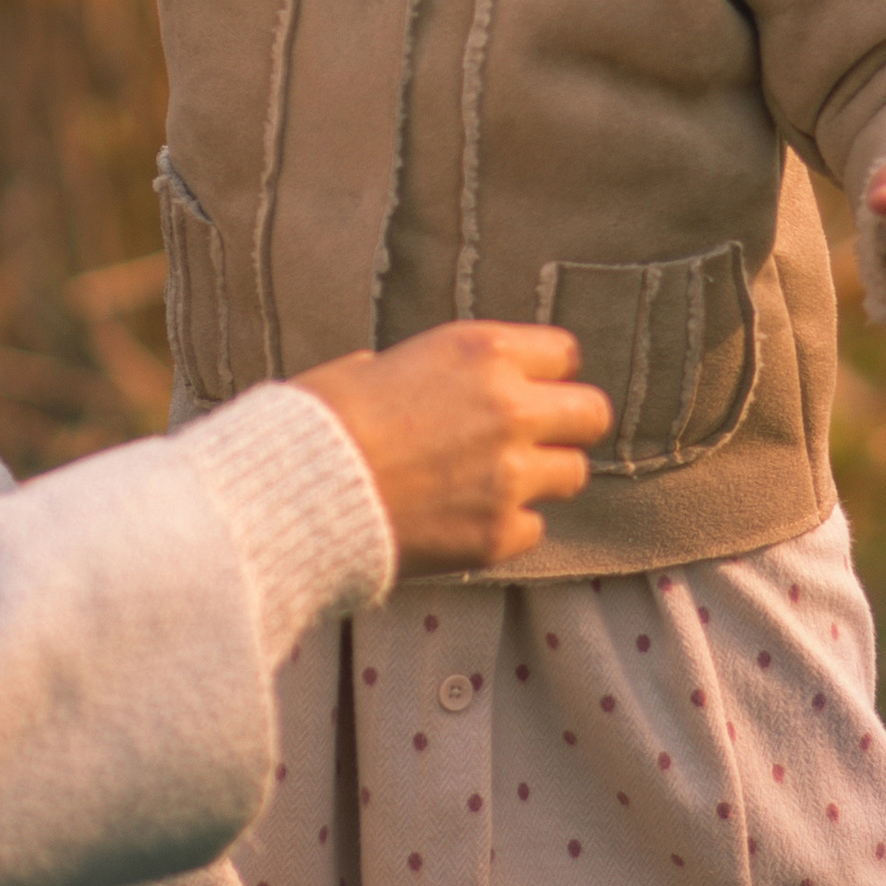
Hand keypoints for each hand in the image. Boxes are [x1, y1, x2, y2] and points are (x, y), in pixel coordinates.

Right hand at [290, 321, 610, 574]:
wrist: (293, 494)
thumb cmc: (318, 423)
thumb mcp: (373, 365)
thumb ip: (427, 371)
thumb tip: (423, 383)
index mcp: (481, 352)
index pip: (565, 354)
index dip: (546, 375)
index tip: (527, 390)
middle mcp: (510, 407)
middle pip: (591, 413)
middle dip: (567, 427)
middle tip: (534, 442)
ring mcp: (510, 474)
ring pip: (573, 474)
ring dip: (540, 479)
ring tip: (491, 485)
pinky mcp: (498, 534)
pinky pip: (533, 528)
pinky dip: (505, 528)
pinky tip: (461, 523)